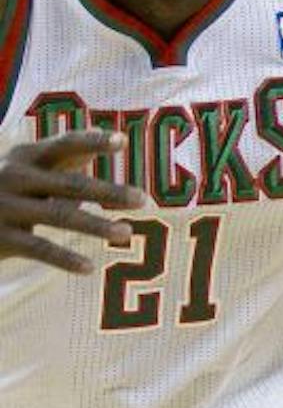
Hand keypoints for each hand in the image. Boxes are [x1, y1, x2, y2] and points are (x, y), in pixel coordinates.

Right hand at [0, 131, 144, 271]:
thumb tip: (111, 138)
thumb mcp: (31, 168)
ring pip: (58, 216)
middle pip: (69, 183)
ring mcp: (6, 206)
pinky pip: (39, 248)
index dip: (92, 141)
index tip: (121, 140)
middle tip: (143, 199)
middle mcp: (15, 176)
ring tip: (126, 233)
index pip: (63, 145)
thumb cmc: (6, 189)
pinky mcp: (2, 236)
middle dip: (107, 191)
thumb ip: (68, 158)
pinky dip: (65, 258)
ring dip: (95, 225)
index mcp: (25, 157)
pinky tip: (89, 268)